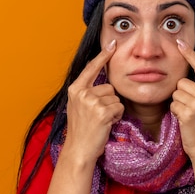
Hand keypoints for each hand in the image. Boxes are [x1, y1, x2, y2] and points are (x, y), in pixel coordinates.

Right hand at [63, 40, 124, 163]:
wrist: (79, 150)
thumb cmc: (82, 130)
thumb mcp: (79, 106)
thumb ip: (87, 92)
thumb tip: (103, 82)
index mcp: (75, 89)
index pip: (91, 68)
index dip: (103, 56)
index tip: (112, 43)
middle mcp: (82, 93)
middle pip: (109, 87)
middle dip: (109, 101)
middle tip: (98, 116)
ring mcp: (91, 102)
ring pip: (116, 98)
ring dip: (113, 110)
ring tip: (101, 121)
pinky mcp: (102, 111)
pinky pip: (119, 108)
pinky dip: (116, 117)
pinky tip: (106, 124)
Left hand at [170, 39, 194, 162]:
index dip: (189, 54)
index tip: (180, 42)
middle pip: (181, 82)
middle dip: (181, 94)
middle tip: (191, 108)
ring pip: (176, 93)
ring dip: (178, 104)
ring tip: (188, 115)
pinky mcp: (190, 113)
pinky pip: (173, 105)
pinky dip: (175, 113)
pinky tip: (184, 121)